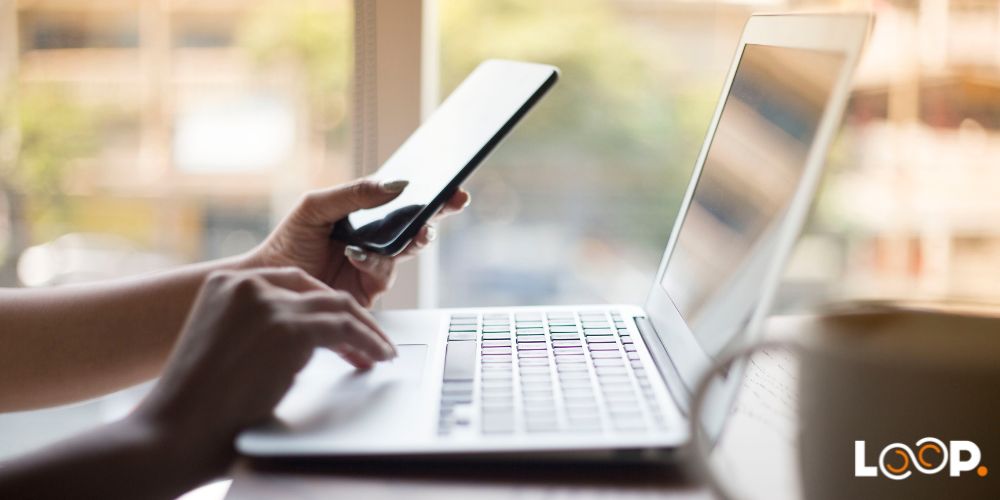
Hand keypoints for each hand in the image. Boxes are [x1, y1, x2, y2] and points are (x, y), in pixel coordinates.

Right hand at [134, 267, 395, 473]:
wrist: (173, 433)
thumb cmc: (194, 409)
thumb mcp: (224, 351)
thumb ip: (256, 334)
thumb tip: (300, 349)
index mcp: (225, 284)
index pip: (291, 284)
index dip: (322, 306)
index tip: (343, 327)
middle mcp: (247, 284)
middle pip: (319, 291)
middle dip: (350, 317)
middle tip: (371, 341)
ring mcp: (269, 303)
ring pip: (339, 307)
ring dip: (367, 331)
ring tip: (381, 352)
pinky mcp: (289, 328)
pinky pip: (346, 328)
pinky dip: (369, 342)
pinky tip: (378, 357)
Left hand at [244, 178, 469, 306]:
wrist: (269, 285)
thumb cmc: (289, 243)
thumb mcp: (317, 207)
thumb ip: (353, 194)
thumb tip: (395, 185)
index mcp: (366, 215)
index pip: (404, 201)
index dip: (431, 194)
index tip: (451, 188)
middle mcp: (376, 239)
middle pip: (415, 224)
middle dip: (436, 214)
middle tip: (450, 204)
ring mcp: (375, 264)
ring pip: (406, 249)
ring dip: (412, 239)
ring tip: (416, 231)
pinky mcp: (370, 289)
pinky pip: (384, 273)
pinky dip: (374, 261)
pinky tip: (357, 254)